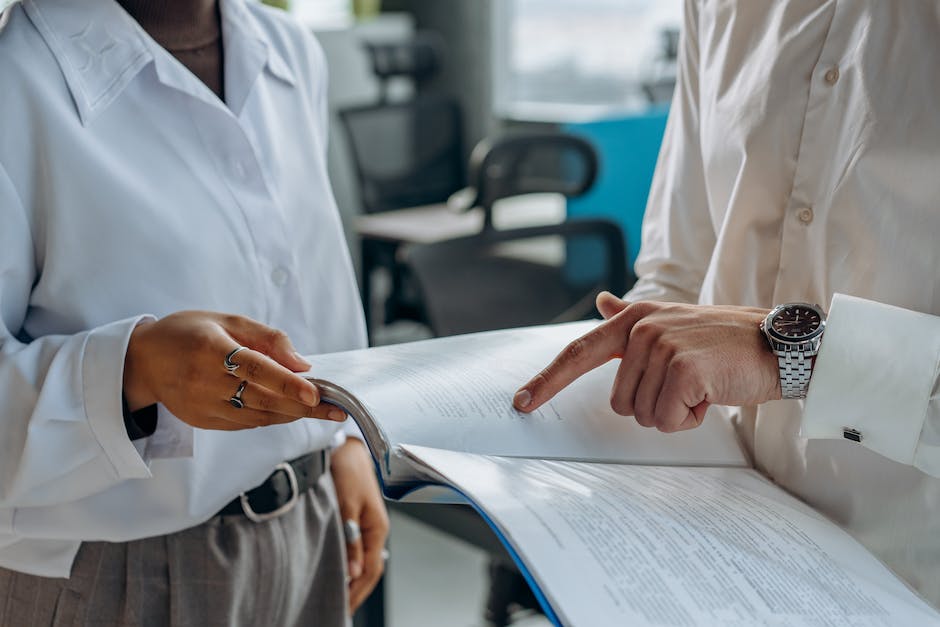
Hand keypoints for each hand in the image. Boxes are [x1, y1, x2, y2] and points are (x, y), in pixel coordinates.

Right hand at [123, 311, 345, 430]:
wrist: (142, 361)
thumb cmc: (188, 333)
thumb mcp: (226, 320)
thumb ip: (266, 338)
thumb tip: (302, 363)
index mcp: (210, 350)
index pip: (256, 369)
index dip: (288, 383)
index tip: (315, 392)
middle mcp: (204, 382)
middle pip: (263, 399)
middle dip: (303, 406)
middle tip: (336, 409)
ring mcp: (202, 406)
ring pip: (257, 416)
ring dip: (291, 414)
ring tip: (320, 409)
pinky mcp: (203, 421)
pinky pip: (245, 423)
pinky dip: (271, 417)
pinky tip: (289, 410)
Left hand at [331, 438, 388, 612]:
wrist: (345, 444)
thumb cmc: (348, 468)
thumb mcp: (347, 505)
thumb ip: (350, 539)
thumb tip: (352, 572)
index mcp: (378, 527)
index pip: (371, 569)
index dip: (357, 591)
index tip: (343, 607)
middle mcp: (374, 528)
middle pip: (369, 568)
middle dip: (356, 590)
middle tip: (339, 609)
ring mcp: (366, 524)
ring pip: (362, 559)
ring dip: (352, 578)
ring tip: (338, 596)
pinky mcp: (355, 518)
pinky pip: (356, 548)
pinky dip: (348, 563)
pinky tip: (339, 570)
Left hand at [513, 293, 779, 431]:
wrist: (778, 344)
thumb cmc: (725, 341)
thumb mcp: (673, 321)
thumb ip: (631, 316)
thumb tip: (603, 301)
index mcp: (634, 319)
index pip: (579, 352)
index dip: (548, 379)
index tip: (522, 401)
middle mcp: (642, 329)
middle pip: (619, 402)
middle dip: (653, 405)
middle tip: (688, 384)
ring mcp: (662, 347)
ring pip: (642, 415)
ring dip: (674, 412)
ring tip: (702, 386)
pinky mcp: (683, 369)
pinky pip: (667, 420)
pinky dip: (690, 418)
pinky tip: (712, 394)